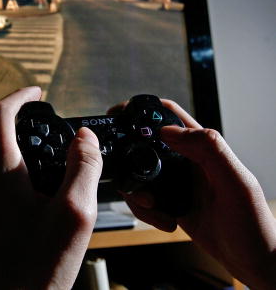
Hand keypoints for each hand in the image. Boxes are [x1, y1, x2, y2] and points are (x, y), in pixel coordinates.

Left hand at [0, 86, 102, 289]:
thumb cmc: (32, 274)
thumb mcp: (74, 216)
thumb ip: (83, 169)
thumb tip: (84, 139)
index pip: (2, 112)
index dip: (22, 95)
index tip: (38, 91)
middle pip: (6, 145)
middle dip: (36, 146)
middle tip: (65, 164)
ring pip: (3, 174)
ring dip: (30, 175)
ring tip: (58, 204)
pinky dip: (19, 196)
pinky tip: (39, 226)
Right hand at [111, 99, 275, 288]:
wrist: (254, 263)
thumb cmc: (255, 225)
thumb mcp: (235, 182)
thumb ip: (209, 149)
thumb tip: (169, 130)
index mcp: (204, 148)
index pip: (169, 116)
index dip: (142, 110)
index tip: (119, 116)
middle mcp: (188, 161)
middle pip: (144, 144)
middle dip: (130, 159)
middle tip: (131, 179)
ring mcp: (177, 182)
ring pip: (139, 174)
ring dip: (137, 191)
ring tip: (153, 206)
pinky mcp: (170, 203)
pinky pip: (144, 199)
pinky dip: (144, 211)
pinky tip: (164, 221)